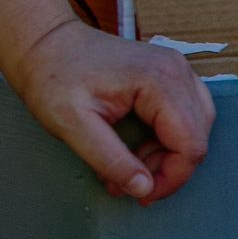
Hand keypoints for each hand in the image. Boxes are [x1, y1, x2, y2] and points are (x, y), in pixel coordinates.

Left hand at [1, 17, 214, 202]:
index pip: (189, 144)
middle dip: (166, 169)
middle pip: (195, 137)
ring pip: (193, 128)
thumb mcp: (71, 124)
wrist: (42, 42)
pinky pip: (183, 116)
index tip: (141, 196)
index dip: (170, 179)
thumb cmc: (51, 77)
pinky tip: (135, 149)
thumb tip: (144, 189)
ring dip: (166, 156)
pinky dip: (165, 139)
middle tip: (127, 183)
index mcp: (159, 80)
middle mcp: (176, 70)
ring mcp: (175, 69)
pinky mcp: (167, 74)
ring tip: (127, 168)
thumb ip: (110, 159)